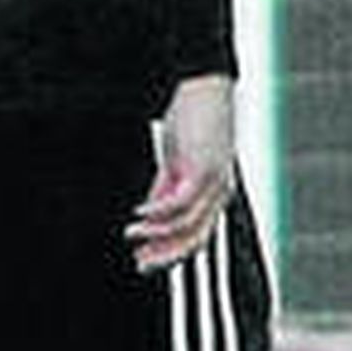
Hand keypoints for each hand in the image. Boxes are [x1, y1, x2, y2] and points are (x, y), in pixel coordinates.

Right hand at [125, 74, 236, 273]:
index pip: (196, 235)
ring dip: (157, 233)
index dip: (170, 252)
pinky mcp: (204, 168)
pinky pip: (181, 200)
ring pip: (188, 224)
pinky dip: (159, 210)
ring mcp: (215, 183)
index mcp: (215, 193)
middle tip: (139, 264)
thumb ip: (166, 184)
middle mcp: (220, 194)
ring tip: (131, 235)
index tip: (144, 261)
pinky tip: (139, 214)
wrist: (205, 85)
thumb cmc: (192, 117)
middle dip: (166, 254)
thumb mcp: (176, 157)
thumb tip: (150, 212)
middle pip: (195, 238)